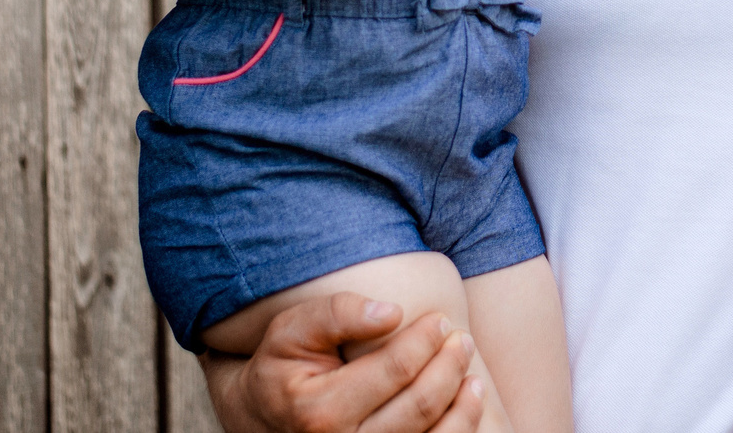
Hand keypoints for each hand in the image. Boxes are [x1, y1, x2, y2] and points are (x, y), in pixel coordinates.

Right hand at [203, 294, 485, 432]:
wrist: (261, 419)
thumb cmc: (282, 367)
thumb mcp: (292, 330)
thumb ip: (337, 313)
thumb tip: (391, 312)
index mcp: (319, 410)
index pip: (394, 371)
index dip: (424, 342)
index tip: (440, 320)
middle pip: (419, 407)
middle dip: (449, 368)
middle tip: (462, 340)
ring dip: (462, 407)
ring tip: (472, 374)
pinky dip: (456, 431)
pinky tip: (465, 405)